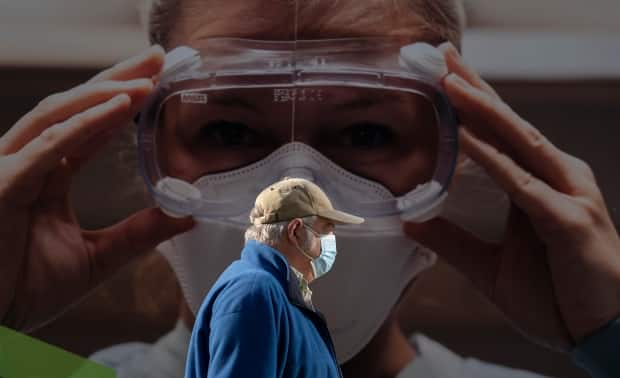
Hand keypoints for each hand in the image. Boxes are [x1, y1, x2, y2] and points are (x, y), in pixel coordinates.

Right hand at [0, 46, 194, 330]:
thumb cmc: (24, 290)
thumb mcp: (98, 257)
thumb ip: (140, 233)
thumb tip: (187, 215)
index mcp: (48, 175)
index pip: (88, 125)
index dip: (122, 101)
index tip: (158, 81)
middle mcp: (28, 162)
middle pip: (74, 107)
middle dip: (116, 78)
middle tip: (157, 57)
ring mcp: (10, 168)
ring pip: (58, 115)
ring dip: (104, 92)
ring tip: (147, 77)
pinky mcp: (1, 184)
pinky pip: (47, 147)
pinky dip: (84, 124)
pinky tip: (119, 107)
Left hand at [404, 43, 619, 350]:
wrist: (603, 334)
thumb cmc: (558, 297)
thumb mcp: (491, 267)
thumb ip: (454, 241)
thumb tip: (412, 222)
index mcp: (540, 184)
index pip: (501, 134)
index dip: (473, 104)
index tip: (444, 76)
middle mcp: (557, 179)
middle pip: (509, 125)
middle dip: (475, 89)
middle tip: (442, 56)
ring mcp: (566, 195)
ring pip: (518, 142)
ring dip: (482, 110)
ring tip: (449, 81)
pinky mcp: (568, 221)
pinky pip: (522, 184)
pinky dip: (493, 159)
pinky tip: (466, 137)